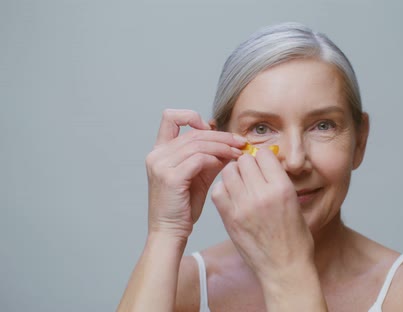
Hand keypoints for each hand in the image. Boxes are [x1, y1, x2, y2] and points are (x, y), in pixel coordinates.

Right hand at [145, 109, 245, 239]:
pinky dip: (215, 159)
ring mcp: (161, 165)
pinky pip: (198, 159)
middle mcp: (157, 155)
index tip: (212, 128)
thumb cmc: (183, 206)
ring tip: (238, 153)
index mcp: (160, 151)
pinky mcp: (170, 178)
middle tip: (240, 142)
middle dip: (221, 136)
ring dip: (223, 147)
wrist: (170, 231)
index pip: (170, 117)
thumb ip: (210, 157)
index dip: (193, 117)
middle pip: (194, 132)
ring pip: (198, 144)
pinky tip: (225, 164)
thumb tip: (230, 143)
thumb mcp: (198, 175)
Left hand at [211, 149, 314, 281]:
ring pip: (228, 172)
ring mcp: (243, 207)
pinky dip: (223, 190)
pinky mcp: (229, 218)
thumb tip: (264, 162)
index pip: (263, 154)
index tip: (262, 165)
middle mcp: (262, 194)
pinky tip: (232, 197)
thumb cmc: (294, 239)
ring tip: (241, 185)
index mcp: (282, 188)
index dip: (262, 158)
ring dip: (234, 175)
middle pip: (244, 160)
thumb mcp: (294, 203)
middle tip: (250, 175)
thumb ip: (278, 181)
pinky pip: (218, 191)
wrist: (285, 269)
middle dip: (247, 164)